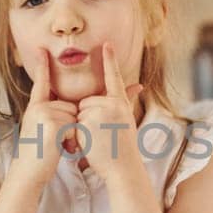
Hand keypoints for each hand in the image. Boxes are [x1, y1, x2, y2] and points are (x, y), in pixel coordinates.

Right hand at [7, 47, 78, 190]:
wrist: (28, 172)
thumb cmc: (38, 156)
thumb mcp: (40, 130)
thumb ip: (51, 116)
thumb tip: (70, 110)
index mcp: (35, 107)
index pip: (41, 82)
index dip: (42, 65)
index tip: (42, 48)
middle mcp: (38, 107)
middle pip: (71, 106)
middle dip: (72, 124)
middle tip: (57, 142)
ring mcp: (45, 114)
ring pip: (75, 115)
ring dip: (74, 133)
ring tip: (58, 146)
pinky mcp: (53, 124)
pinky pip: (75, 124)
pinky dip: (74, 138)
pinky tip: (60, 148)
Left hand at [78, 43, 143, 178]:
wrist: (123, 169)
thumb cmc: (124, 147)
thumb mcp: (127, 120)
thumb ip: (126, 100)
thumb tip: (139, 85)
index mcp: (121, 103)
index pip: (114, 77)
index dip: (110, 60)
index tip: (106, 44)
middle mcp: (112, 105)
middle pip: (86, 101)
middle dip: (87, 116)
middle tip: (101, 134)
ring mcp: (99, 114)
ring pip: (78, 112)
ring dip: (82, 126)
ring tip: (97, 140)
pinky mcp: (87, 124)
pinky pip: (74, 123)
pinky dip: (77, 135)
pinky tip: (91, 144)